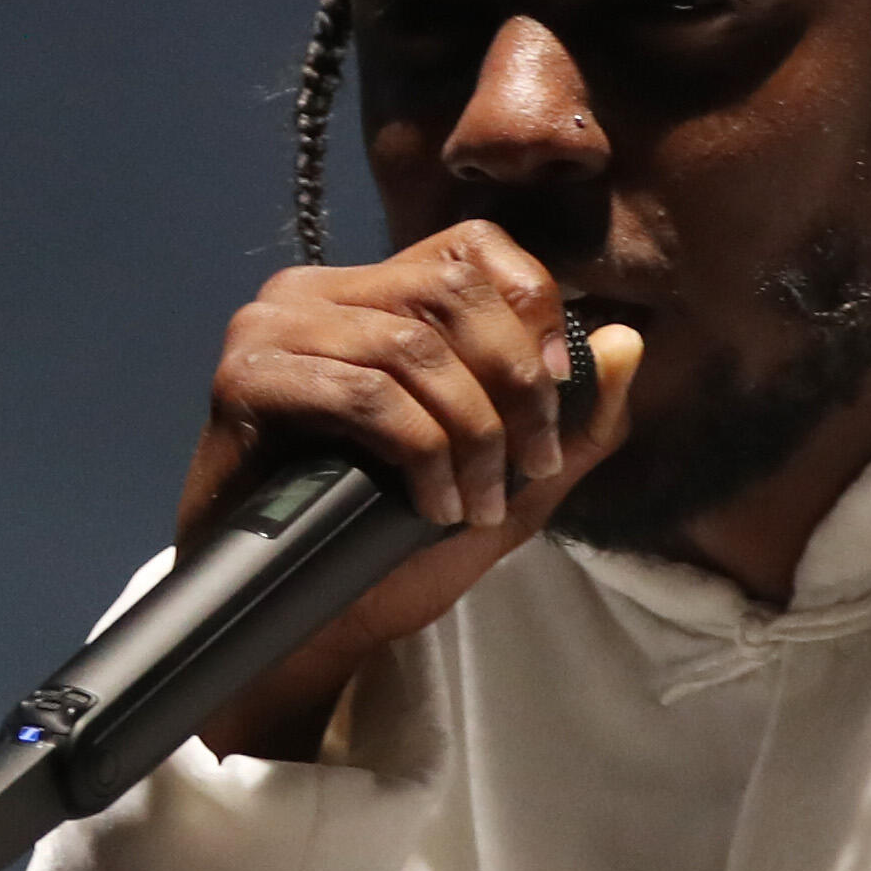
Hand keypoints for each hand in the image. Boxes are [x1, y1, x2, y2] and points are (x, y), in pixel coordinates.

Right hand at [184, 222, 646, 759]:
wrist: (296, 621)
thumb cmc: (386, 549)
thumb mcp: (507, 485)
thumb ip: (574, 420)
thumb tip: (626, 341)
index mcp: (372, 295)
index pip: (472, 249)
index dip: (533, 310)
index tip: (557, 401)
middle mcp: (315, 291)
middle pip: (449, 290)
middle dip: (514, 385)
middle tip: (529, 467)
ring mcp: (271, 327)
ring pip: (412, 346)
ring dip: (470, 435)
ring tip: (476, 506)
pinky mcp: (244, 378)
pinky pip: (364, 393)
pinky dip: (419, 452)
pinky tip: (429, 504)